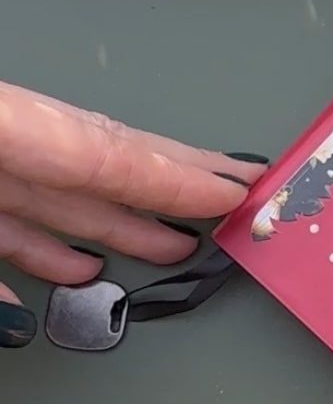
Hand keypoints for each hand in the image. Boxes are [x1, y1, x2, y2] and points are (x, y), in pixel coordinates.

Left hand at [0, 81, 264, 311]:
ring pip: (63, 205)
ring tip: (172, 249)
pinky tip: (77, 274)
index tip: (238, 191)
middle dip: (175, 186)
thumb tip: (80, 272)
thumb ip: (27, 220)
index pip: (109, 154)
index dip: (180, 175)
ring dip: (121, 230)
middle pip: (104, 168)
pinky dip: (46, 258)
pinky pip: (9, 237)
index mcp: (8, 129)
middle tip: (236, 197)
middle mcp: (4, 151)